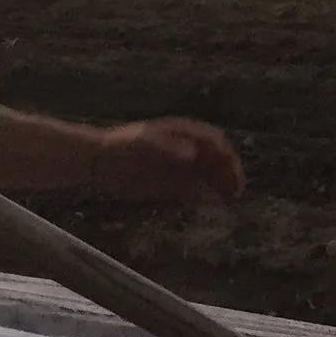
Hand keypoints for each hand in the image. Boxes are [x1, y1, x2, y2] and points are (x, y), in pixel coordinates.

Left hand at [89, 118, 244, 204]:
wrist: (99, 161)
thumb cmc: (123, 148)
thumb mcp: (146, 145)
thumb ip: (170, 150)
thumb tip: (193, 154)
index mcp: (182, 133)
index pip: (215, 142)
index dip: (227, 156)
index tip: (234, 172)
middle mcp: (185, 149)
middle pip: (215, 159)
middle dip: (228, 173)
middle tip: (236, 191)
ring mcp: (177, 166)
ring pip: (207, 175)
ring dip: (219, 185)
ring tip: (228, 200)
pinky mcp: (169, 183)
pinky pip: (191, 189)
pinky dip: (203, 196)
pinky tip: (208, 203)